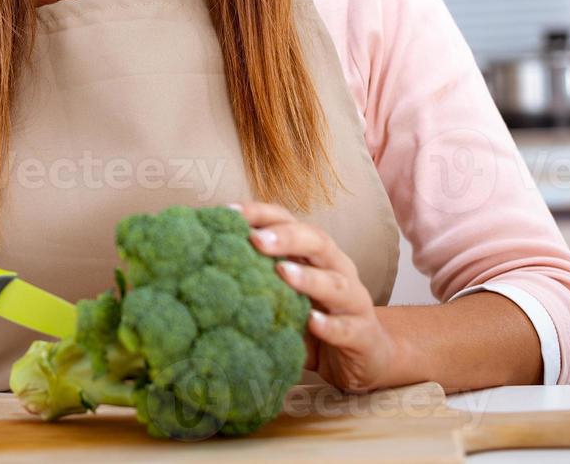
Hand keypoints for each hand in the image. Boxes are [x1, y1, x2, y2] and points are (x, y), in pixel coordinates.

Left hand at [233, 201, 407, 392]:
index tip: (228, 213)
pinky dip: (330, 325)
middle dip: (286, 237)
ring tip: (282, 273)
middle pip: (317, 242)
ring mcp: (354, 302)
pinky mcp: (363, 335)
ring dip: (308, 277)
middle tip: (255, 239)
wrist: (368, 357)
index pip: (289, 222)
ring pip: (335, 282)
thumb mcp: (283, 298)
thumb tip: (201, 270)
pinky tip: (312, 323)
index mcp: (315, 254)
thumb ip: (256, 283)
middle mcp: (337, 269)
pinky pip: (347, 328)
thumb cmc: (315, 321)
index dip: (261, 214)